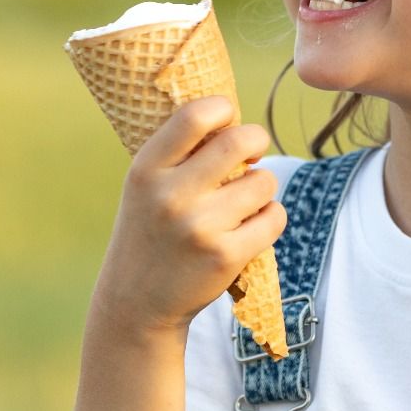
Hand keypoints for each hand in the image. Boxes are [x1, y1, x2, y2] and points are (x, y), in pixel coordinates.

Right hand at [90, 95, 285, 341]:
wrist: (136, 302)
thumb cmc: (150, 231)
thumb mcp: (145, 186)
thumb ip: (179, 153)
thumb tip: (233, 116)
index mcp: (146, 170)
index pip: (194, 116)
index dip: (223, 108)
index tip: (228, 117)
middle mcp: (171, 196)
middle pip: (240, 142)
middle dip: (257, 140)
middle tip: (254, 151)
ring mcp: (200, 228)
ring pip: (264, 181)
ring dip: (262, 186)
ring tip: (244, 200)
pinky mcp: (226, 256)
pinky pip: (274, 217)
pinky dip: (270, 218)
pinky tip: (252, 226)